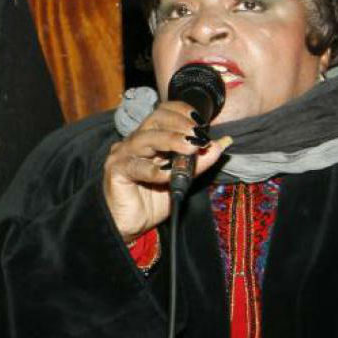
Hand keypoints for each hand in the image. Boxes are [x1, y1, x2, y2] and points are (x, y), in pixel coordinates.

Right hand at [103, 101, 229, 242]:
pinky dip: (155, 170)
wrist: (131, 225)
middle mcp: (135, 141)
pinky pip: (137, 167)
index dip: (183, 112)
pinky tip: (169, 174)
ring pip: (147, 138)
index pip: (164, 112)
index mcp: (150, 137)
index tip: (202, 123)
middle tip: (198, 135)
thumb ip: (199, 161)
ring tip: (191, 147)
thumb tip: (222, 143)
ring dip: (172, 141)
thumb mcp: (182, 179)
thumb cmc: (152, 200)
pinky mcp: (116, 170)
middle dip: (180, 124)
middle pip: (156, 119)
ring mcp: (123, 154)